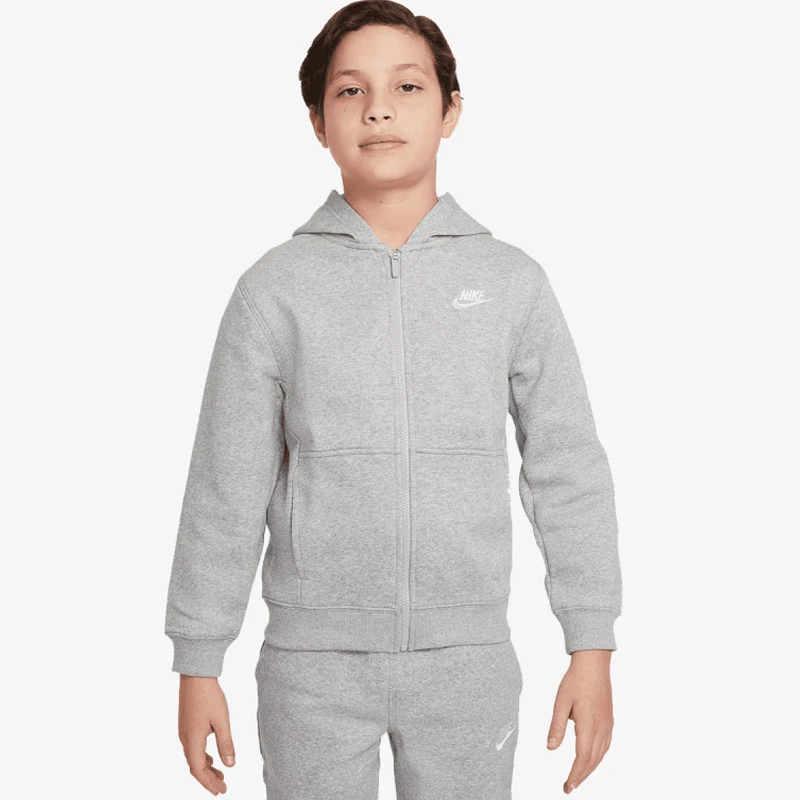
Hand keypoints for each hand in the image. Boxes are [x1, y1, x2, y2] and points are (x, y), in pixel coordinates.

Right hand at [178, 675, 235, 794]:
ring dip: (206, 768)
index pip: (198, 770)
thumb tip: (230, 766)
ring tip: (220, 775)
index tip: (221, 791)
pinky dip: (202, 757)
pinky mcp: (187, 723)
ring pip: (193, 757)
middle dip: (208, 779)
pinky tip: (211, 757)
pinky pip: (193, 747)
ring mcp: (184, 731)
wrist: (195, 675)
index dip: (209, 783)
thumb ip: (226, 744)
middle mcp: (185, 738)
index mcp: (192, 740)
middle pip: (194, 766)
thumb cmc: (209, 696)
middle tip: (221, 788)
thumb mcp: (222, 721)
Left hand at [546, 649, 613, 792]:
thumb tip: (550, 748)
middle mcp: (602, 728)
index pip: (583, 758)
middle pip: (593, 761)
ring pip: (601, 755)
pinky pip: (605, 745)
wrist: (594, 664)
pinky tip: (591, 759)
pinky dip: (597, 757)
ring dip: (590, 768)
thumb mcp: (561, 702)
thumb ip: (556, 727)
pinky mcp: (609, 720)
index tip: (567, 786)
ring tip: (578, 777)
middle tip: (569, 787)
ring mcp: (608, 724)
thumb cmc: (576, 680)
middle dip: (581, 776)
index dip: (575, 775)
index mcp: (589, 725)